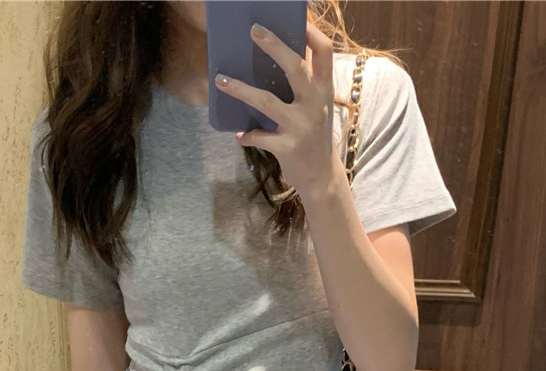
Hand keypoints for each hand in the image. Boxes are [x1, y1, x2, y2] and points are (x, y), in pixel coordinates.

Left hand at [214, 21, 337, 197]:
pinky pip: (259, 136)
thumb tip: (277, 60)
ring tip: (221, 80)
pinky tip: (240, 135)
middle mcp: (316, 104)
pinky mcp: (287, 147)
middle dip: (274, 46)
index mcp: (324, 90)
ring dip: (241, 90)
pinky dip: (247, 136)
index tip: (297, 18)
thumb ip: (304, 87)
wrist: (321, 177)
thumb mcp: (317, 108)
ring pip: (266, 101)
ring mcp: (301, 126)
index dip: (311, 33)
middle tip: (254, 31)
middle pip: (295, 67)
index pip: (324, 53)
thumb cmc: (314, 137)